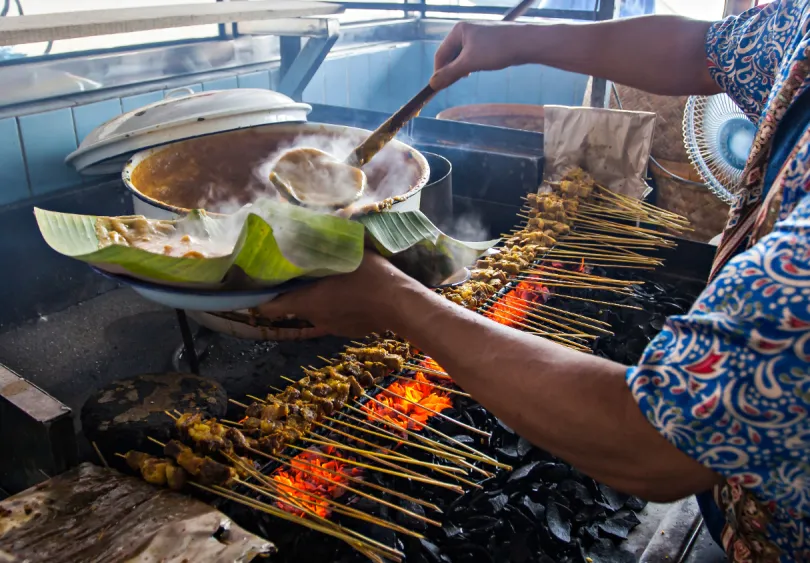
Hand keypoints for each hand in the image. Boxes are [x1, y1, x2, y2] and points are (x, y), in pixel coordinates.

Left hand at [258, 252, 418, 337]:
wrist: (399, 303)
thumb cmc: (370, 275)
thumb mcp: (347, 251)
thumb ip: (327, 241)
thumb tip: (314, 223)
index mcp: (307, 301)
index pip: (270, 308)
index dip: (260, 298)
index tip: (259, 286)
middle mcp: (314, 317)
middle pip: (294, 306)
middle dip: (292, 291)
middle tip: (296, 273)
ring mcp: (332, 327)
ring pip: (315, 312)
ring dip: (315, 299)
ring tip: (324, 282)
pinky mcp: (347, 331)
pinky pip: (334, 317)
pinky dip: (335, 307)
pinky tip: (347, 295)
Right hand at [430, 22, 527, 90]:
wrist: (526, 43)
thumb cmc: (496, 49)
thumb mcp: (469, 63)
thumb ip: (449, 74)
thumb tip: (432, 84)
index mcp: (458, 30)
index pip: (441, 54)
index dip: (438, 72)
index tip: (438, 87)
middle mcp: (466, 30)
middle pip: (450, 55)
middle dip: (450, 70)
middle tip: (450, 85)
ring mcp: (477, 36)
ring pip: (461, 56)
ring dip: (460, 69)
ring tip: (465, 77)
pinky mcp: (487, 42)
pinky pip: (472, 56)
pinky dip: (470, 65)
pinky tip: (475, 70)